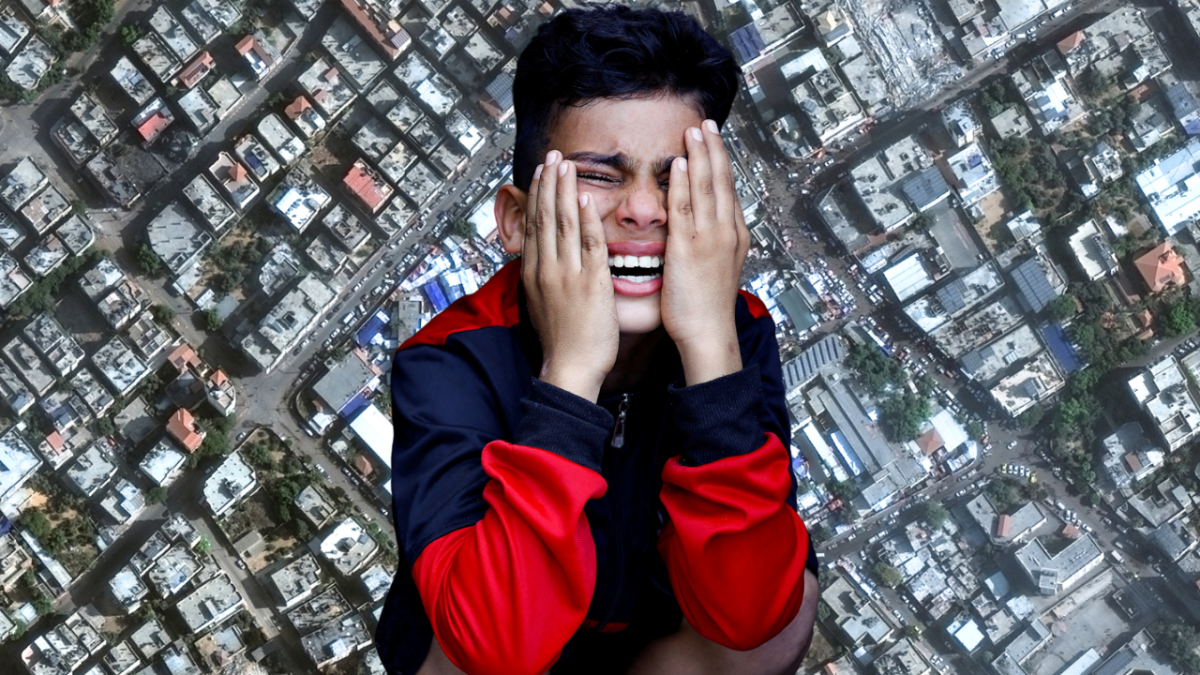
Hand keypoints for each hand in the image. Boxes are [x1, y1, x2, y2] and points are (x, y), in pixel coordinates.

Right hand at [522, 151, 618, 401]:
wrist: (570, 367)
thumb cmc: (563, 342)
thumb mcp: (542, 304)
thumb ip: (543, 279)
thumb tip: (543, 263)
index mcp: (535, 274)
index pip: (534, 225)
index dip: (537, 195)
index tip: (541, 173)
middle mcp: (547, 270)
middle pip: (545, 217)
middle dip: (548, 183)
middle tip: (552, 156)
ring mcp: (567, 275)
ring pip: (564, 224)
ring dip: (565, 191)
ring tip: (566, 165)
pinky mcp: (590, 283)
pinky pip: (589, 245)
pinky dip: (587, 220)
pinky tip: (587, 198)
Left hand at [661, 120, 749, 382]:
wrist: (709, 334)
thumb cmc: (707, 309)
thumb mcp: (717, 270)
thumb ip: (712, 246)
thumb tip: (706, 233)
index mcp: (734, 237)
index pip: (729, 191)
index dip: (722, 163)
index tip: (715, 142)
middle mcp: (726, 232)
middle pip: (721, 181)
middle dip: (714, 150)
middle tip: (707, 124)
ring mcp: (709, 238)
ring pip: (705, 187)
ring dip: (699, 155)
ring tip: (693, 131)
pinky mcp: (688, 248)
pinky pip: (684, 207)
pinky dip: (682, 182)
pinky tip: (677, 162)